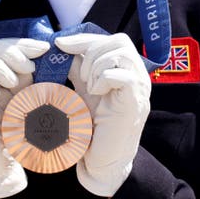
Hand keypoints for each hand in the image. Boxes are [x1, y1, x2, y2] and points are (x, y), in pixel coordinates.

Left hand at [55, 32, 150, 196]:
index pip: (110, 40)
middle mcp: (137, 76)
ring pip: (120, 54)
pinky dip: (102, 80)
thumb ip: (77, 68)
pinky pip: (121, 75)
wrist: (101, 160)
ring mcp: (139, 88)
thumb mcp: (82, 90)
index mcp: (125, 71)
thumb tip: (61, 46)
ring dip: (96, 67)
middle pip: (119, 40)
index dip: (84, 39)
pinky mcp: (135, 101)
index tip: (60, 44)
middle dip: (91, 51)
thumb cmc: (93, 128)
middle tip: (80, 75)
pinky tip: (96, 94)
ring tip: (89, 87)